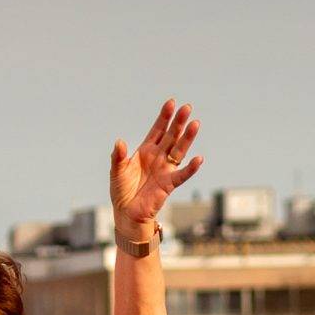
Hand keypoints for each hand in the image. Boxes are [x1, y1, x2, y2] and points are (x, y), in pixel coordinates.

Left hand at [109, 99, 203, 238]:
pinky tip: (198, 159)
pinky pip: (182, 174)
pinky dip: (191, 168)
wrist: (127, 212)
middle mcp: (158, 157)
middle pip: (171, 136)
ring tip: (195, 124)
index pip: (157, 129)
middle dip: (178, 122)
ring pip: (179, 150)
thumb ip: (118, 156)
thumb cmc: (122, 190)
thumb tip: (119, 142)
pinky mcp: (169, 184)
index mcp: (145, 150)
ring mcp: (165, 169)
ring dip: (187, 138)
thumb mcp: (116, 170)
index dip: (164, 117)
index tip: (171, 103)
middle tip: (187, 107)